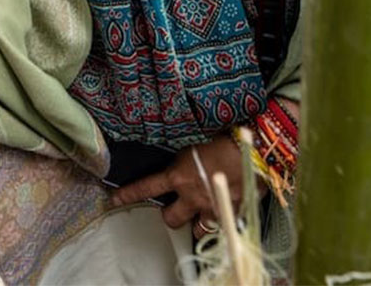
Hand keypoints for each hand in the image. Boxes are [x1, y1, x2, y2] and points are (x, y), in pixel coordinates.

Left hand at [109, 136, 245, 231]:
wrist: (255, 149)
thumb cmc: (223, 139)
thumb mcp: (194, 147)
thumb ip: (183, 162)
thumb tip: (177, 166)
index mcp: (178, 176)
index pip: (146, 188)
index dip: (128, 194)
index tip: (114, 199)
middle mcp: (193, 197)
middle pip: (171, 219)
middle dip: (171, 215)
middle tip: (177, 207)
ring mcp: (213, 209)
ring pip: (197, 230)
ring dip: (197, 223)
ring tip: (202, 213)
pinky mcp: (233, 216)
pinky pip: (223, 229)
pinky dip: (222, 223)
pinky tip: (225, 212)